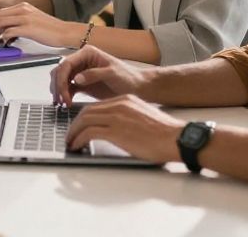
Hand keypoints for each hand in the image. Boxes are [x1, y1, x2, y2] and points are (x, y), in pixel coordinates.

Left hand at [0, 2, 73, 47]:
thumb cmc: (50, 31)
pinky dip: (2, 37)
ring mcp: (25, 17)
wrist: (66, 32)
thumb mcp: (31, 21)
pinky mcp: (29, 27)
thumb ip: (17, 24)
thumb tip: (3, 35)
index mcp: (21, 7)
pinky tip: (0, 43)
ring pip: (0, 22)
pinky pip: (10, 31)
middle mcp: (22, 9)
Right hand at [50, 45, 147, 106]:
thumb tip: (76, 79)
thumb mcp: (113, 74)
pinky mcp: (82, 84)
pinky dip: (65, 95)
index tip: (64, 94)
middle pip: (60, 71)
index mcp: (87, 53)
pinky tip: (67, 103)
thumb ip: (94, 74)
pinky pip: (68, 88)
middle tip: (61, 101)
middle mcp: (82, 61)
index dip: (62, 79)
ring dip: (59, 91)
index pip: (67, 64)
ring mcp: (81, 72)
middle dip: (58, 86)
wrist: (139, 88)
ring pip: (61, 79)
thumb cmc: (129, 78)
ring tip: (62, 104)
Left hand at [64, 94, 183, 163]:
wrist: (176, 138)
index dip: (84, 117)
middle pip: (87, 111)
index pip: (97, 106)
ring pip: (84, 120)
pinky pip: (89, 133)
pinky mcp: (116, 131)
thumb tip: (117, 129)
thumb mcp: (143, 117)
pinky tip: (76, 146)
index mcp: (125, 101)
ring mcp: (116, 117)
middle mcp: (119, 105)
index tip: (79, 126)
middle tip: (70, 135)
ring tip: (70, 142)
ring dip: (73, 132)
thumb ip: (128, 118)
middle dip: (75, 124)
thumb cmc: (165, 134)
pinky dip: (79, 139)